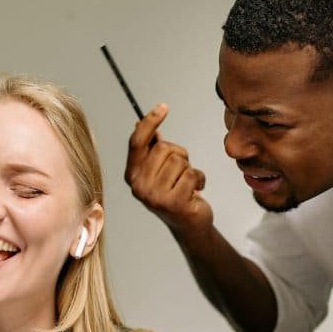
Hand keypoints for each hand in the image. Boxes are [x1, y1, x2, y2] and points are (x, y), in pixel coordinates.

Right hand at [124, 104, 212, 235]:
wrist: (189, 225)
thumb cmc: (176, 193)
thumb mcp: (160, 170)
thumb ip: (151, 149)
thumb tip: (141, 122)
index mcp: (132, 175)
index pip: (138, 142)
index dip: (150, 122)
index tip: (164, 107)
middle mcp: (139, 186)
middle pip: (163, 148)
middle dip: (179, 154)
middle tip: (181, 171)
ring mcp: (154, 196)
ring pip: (179, 160)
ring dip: (190, 168)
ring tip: (188, 183)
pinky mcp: (172, 203)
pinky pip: (192, 174)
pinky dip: (200, 179)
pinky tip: (195, 192)